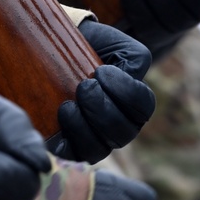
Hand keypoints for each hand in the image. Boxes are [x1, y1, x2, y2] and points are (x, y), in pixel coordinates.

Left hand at [54, 21, 154, 162]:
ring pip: (98, 148)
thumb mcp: (119, 45)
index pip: (142, 107)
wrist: (59, 50)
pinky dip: (65, 140)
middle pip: (122, 133)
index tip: (102, 70)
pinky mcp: (70, 146)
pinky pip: (72, 155)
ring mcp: (96, 140)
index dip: (124, 91)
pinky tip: (58, 117)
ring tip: (68, 103)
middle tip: (84, 85)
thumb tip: (131, 75)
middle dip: (101, 107)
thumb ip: (135, 57)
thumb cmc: (92, 48)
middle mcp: (119, 128)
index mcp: (135, 105)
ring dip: (82, 125)